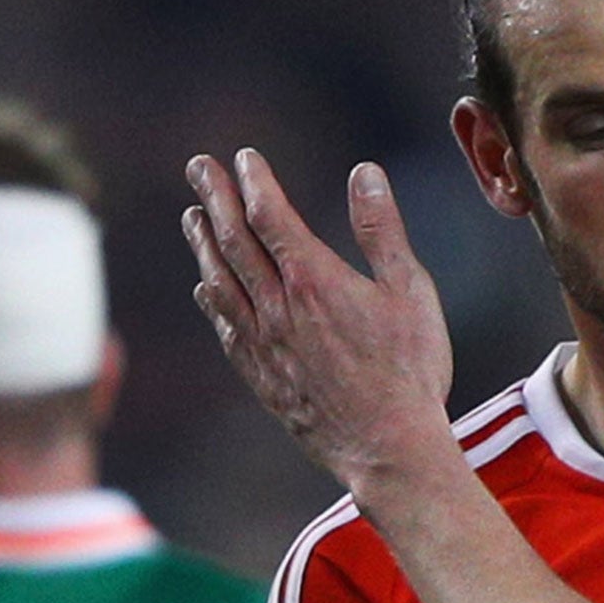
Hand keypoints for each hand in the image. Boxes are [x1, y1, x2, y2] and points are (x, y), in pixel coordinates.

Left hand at [182, 150, 455, 492]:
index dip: (255, 182)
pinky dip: (211, 298)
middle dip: (216, 198)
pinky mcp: (261, 374)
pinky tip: (206, 287)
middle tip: (199, 167)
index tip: (244, 156)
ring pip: (220, 281)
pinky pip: (225, 326)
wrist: (386, 445)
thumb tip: (365, 173)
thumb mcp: (411, 291)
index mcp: (314, 279)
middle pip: (235, 241)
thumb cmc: (410, 369)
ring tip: (193, 217)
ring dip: (204, 244)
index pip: (271, 216)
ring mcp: (264, 343)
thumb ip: (382, 230)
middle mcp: (277, 306)